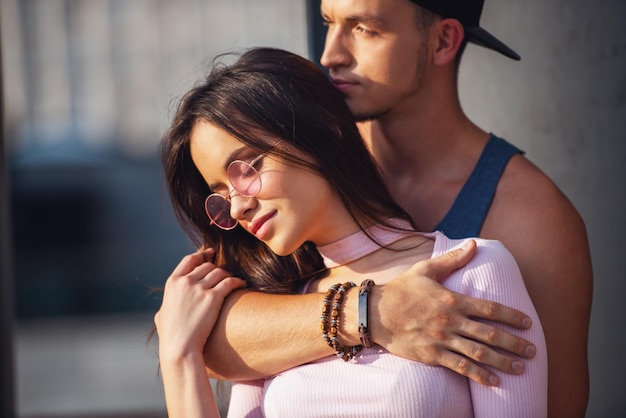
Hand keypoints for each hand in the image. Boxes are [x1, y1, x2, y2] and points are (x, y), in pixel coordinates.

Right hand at [154, 249, 246, 359]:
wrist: (180, 347)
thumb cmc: (171, 335)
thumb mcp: (162, 314)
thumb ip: (167, 303)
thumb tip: (167, 305)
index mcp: (173, 282)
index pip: (190, 260)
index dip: (202, 254)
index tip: (210, 253)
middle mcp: (186, 281)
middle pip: (208, 266)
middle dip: (218, 269)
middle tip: (225, 275)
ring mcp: (199, 288)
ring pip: (220, 272)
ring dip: (228, 275)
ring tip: (233, 281)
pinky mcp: (213, 297)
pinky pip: (230, 282)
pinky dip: (237, 281)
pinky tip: (241, 284)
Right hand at [372, 240, 535, 385]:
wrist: (375, 313)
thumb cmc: (401, 289)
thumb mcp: (425, 269)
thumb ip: (452, 259)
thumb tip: (473, 243)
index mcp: (452, 299)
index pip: (489, 308)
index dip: (511, 315)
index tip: (528, 323)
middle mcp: (450, 321)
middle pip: (490, 334)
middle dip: (514, 343)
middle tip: (532, 350)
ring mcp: (442, 340)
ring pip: (479, 353)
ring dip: (503, 361)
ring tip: (521, 368)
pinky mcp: (432, 355)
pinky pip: (460, 367)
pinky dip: (478, 375)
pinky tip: (493, 381)